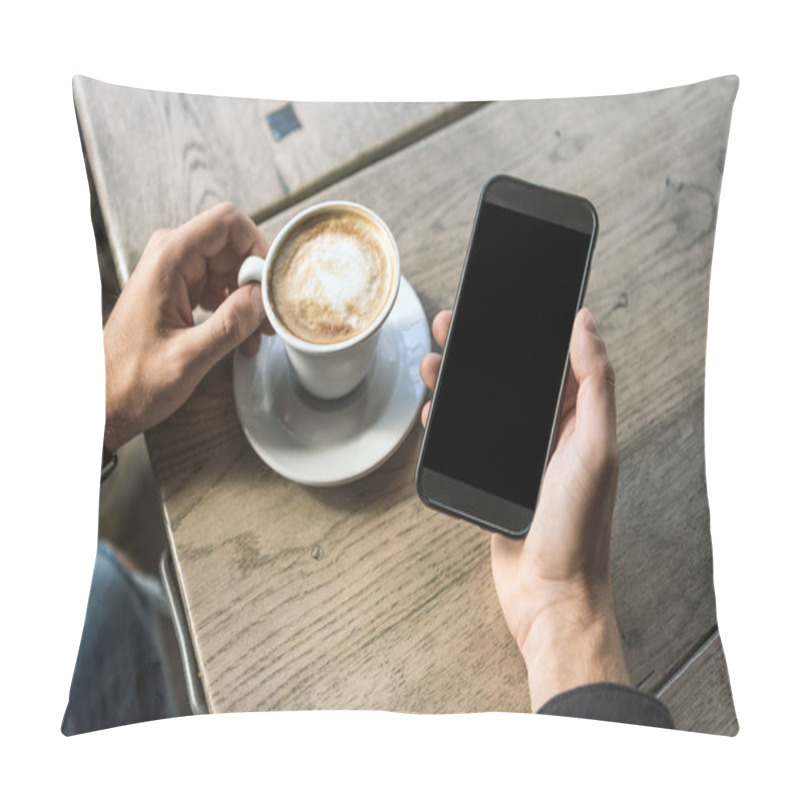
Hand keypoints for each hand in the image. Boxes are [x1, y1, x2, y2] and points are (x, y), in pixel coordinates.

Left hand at [103, 202, 272, 452]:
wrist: (105, 398)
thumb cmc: (133, 380)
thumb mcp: (188, 358)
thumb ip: (230, 325)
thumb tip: (263, 299)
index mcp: (168, 261)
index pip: (227, 223)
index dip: (257, 246)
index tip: (270, 284)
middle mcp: (170, 257)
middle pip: (232, 245)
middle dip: (256, 279)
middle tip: (269, 318)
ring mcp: (174, 272)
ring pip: (229, 266)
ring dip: (248, 297)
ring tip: (256, 335)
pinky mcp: (178, 289)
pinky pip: (218, 285)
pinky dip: (235, 307)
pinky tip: (240, 337)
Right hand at [419, 307, 628, 709]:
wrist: (549, 593)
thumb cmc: (578, 526)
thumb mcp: (594, 447)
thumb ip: (593, 384)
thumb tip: (587, 324)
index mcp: (578, 419)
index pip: (554, 359)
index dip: (531, 327)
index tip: (507, 299)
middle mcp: (549, 432)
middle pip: (510, 376)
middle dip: (483, 348)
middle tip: (454, 324)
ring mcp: (518, 455)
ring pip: (484, 403)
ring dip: (459, 379)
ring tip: (434, 361)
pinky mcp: (493, 477)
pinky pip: (468, 437)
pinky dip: (450, 418)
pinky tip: (435, 407)